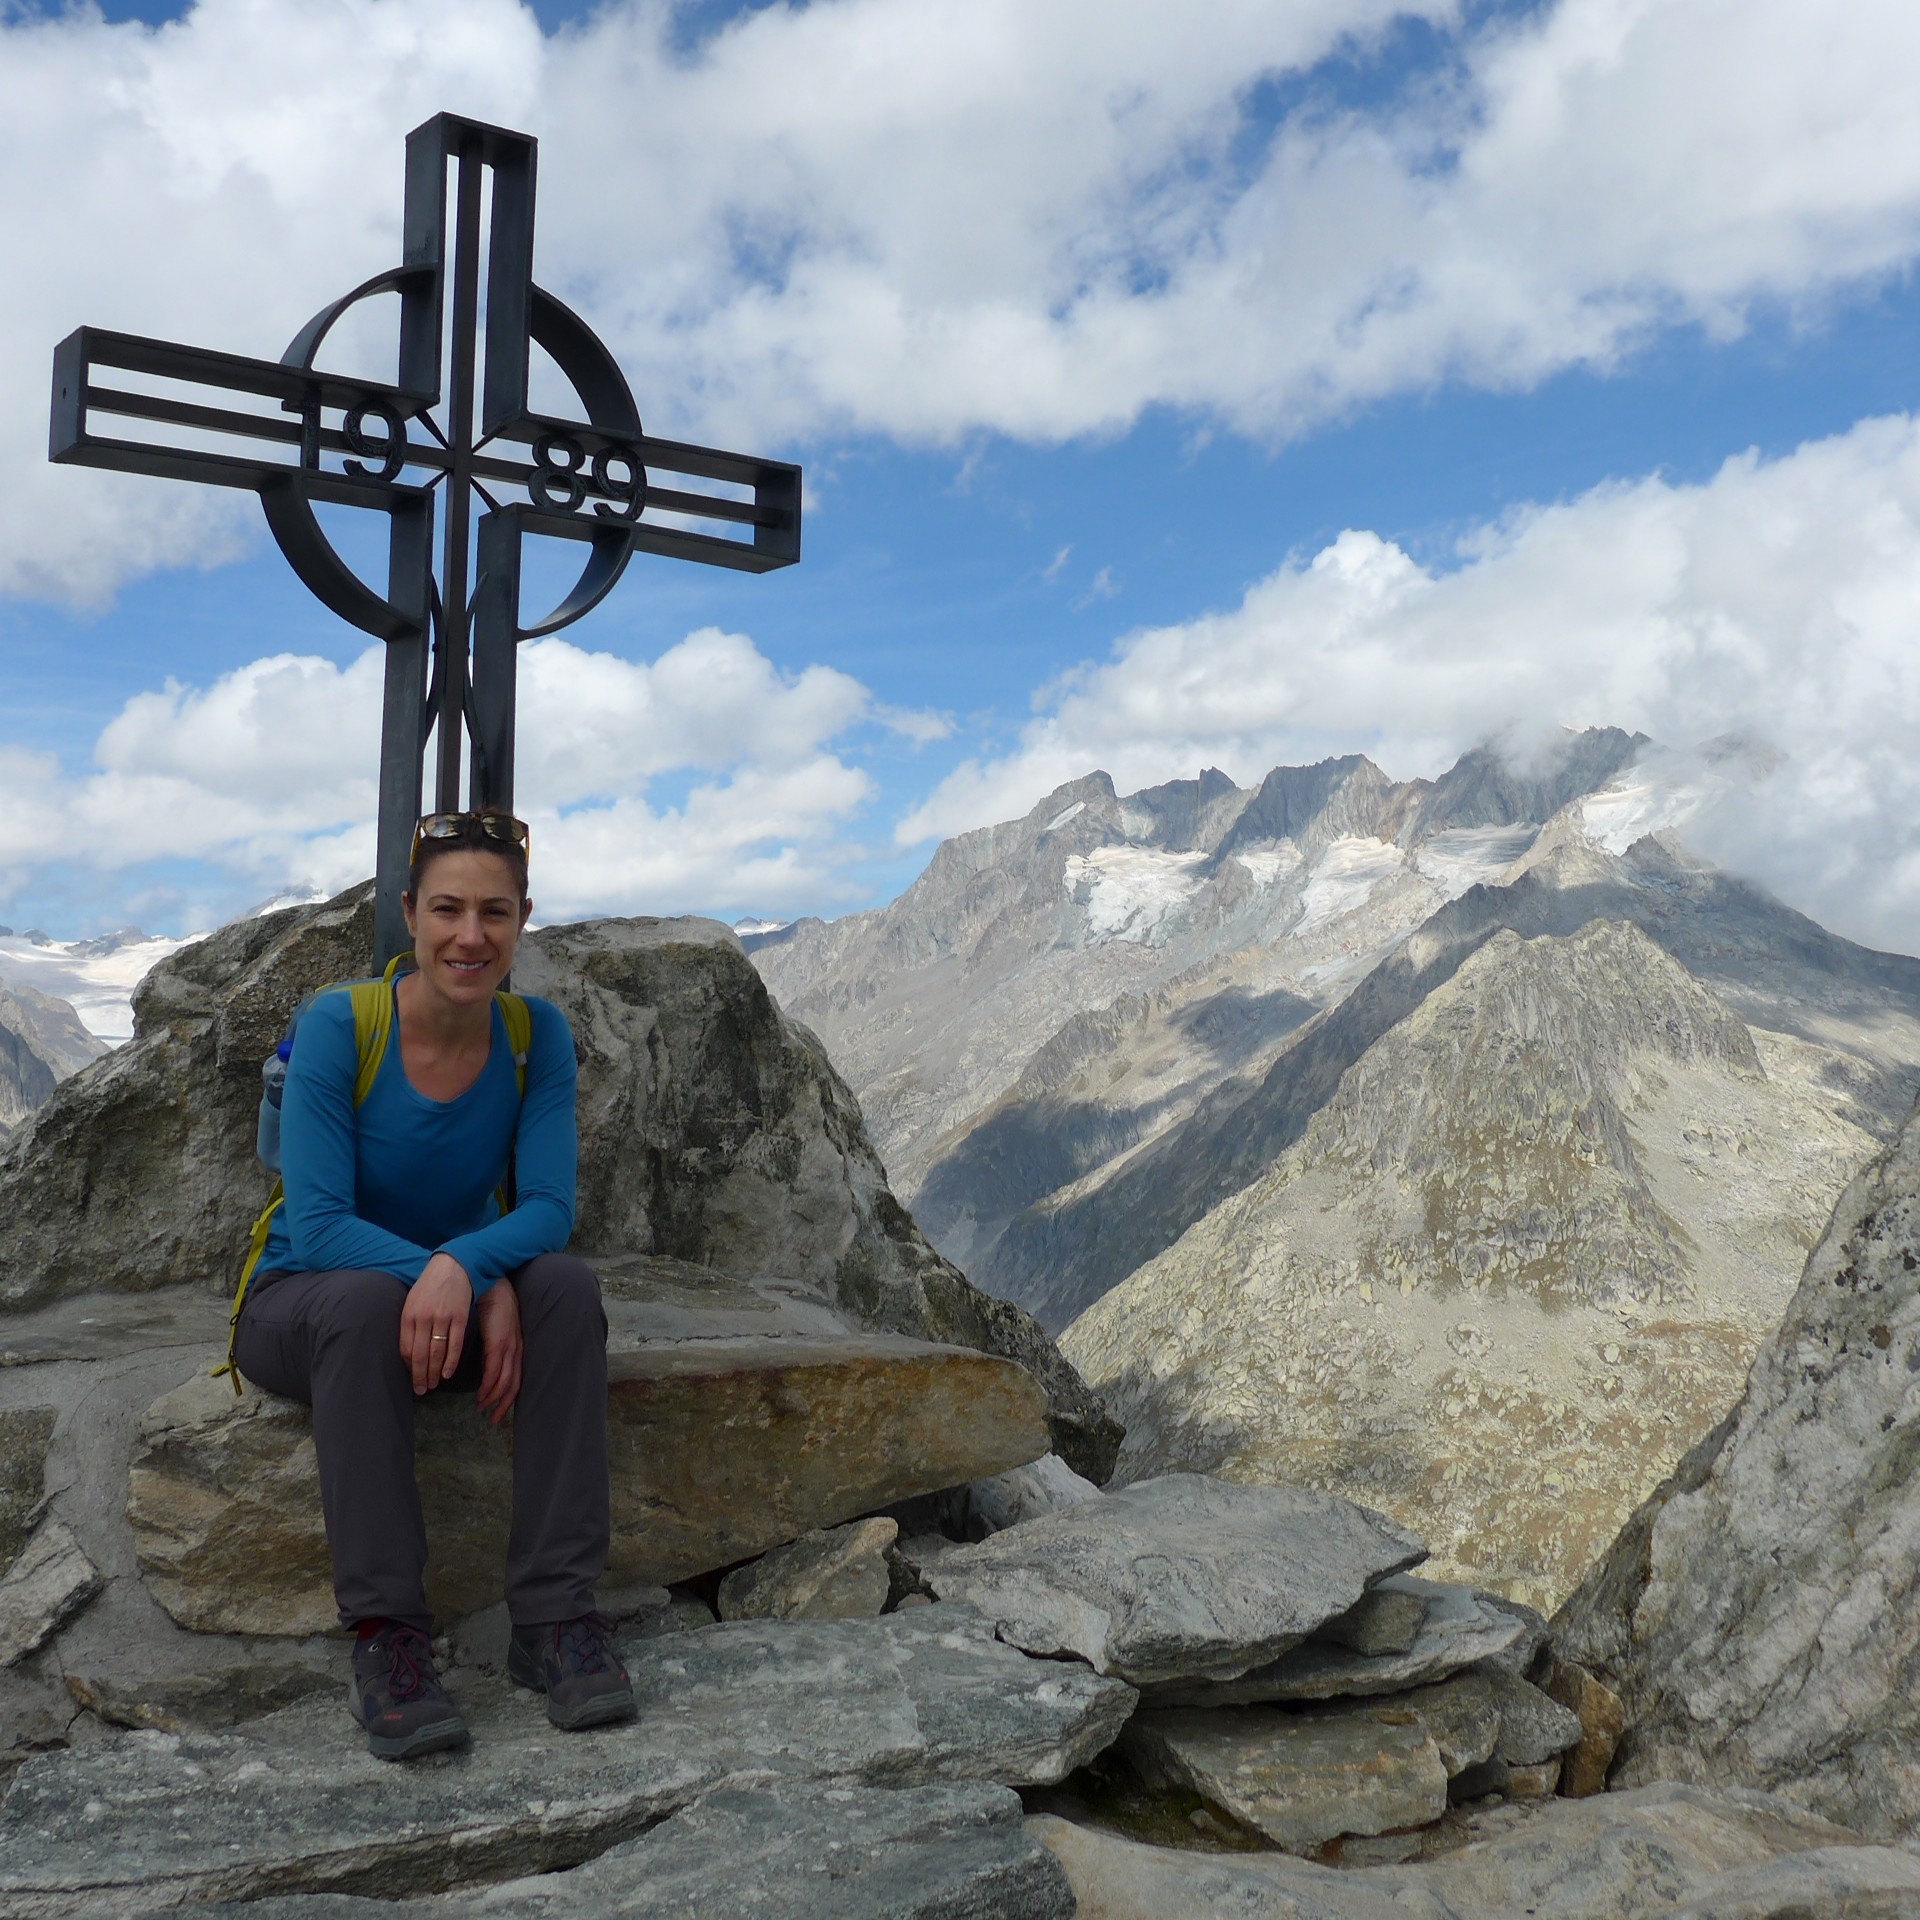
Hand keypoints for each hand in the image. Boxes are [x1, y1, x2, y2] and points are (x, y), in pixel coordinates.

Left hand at [400, 1253, 472, 1393]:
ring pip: (437, 1353)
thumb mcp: (412, 1301)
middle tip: (422, 1390)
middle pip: (420, 1355)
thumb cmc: (431, 1285)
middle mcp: (424, 1318)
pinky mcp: (460, 1317)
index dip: (408, 1368)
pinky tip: (448, 1373)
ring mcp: (443, 1317)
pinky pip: (455, 1344)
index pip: (405, 1349)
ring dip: (435, 1372)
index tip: (412, 1379)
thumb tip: (408, 1351)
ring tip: (434, 1384)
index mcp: (409, 1315)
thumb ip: (410, 1324)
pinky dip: (451, 1361)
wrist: (453, 1266)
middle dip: (420, 1376)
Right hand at [474, 1279, 523, 1426]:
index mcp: (517, 1347)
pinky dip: (488, 1386)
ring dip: (493, 1399)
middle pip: (514, 1386)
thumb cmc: (493, 1306)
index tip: (498, 1411)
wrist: (492, 1286)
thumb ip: (493, 1349)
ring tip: (481, 1408)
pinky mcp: (499, 1343)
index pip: (517, 1379)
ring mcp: (509, 1347)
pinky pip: (494, 1371)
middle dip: (504, 1405)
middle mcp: (517, 1350)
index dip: (509, 1397)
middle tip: (494, 1421)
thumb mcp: (496, 1331)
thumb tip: (484, 1366)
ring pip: (505, 1382)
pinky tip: (480, 1394)